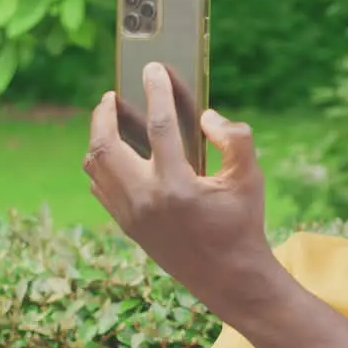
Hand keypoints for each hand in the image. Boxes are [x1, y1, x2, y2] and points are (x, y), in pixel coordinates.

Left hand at [83, 62, 277, 314]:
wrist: (229, 278)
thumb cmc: (242, 224)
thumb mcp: (251, 178)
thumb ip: (235, 139)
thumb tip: (206, 117)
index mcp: (177, 187)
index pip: (159, 127)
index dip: (157, 92)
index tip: (153, 68)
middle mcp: (146, 201)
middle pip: (106, 145)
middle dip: (104, 113)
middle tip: (111, 96)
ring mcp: (131, 215)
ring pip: (96, 167)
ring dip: (98, 137)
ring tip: (108, 120)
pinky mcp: (127, 226)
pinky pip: (100, 186)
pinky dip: (100, 164)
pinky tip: (112, 153)